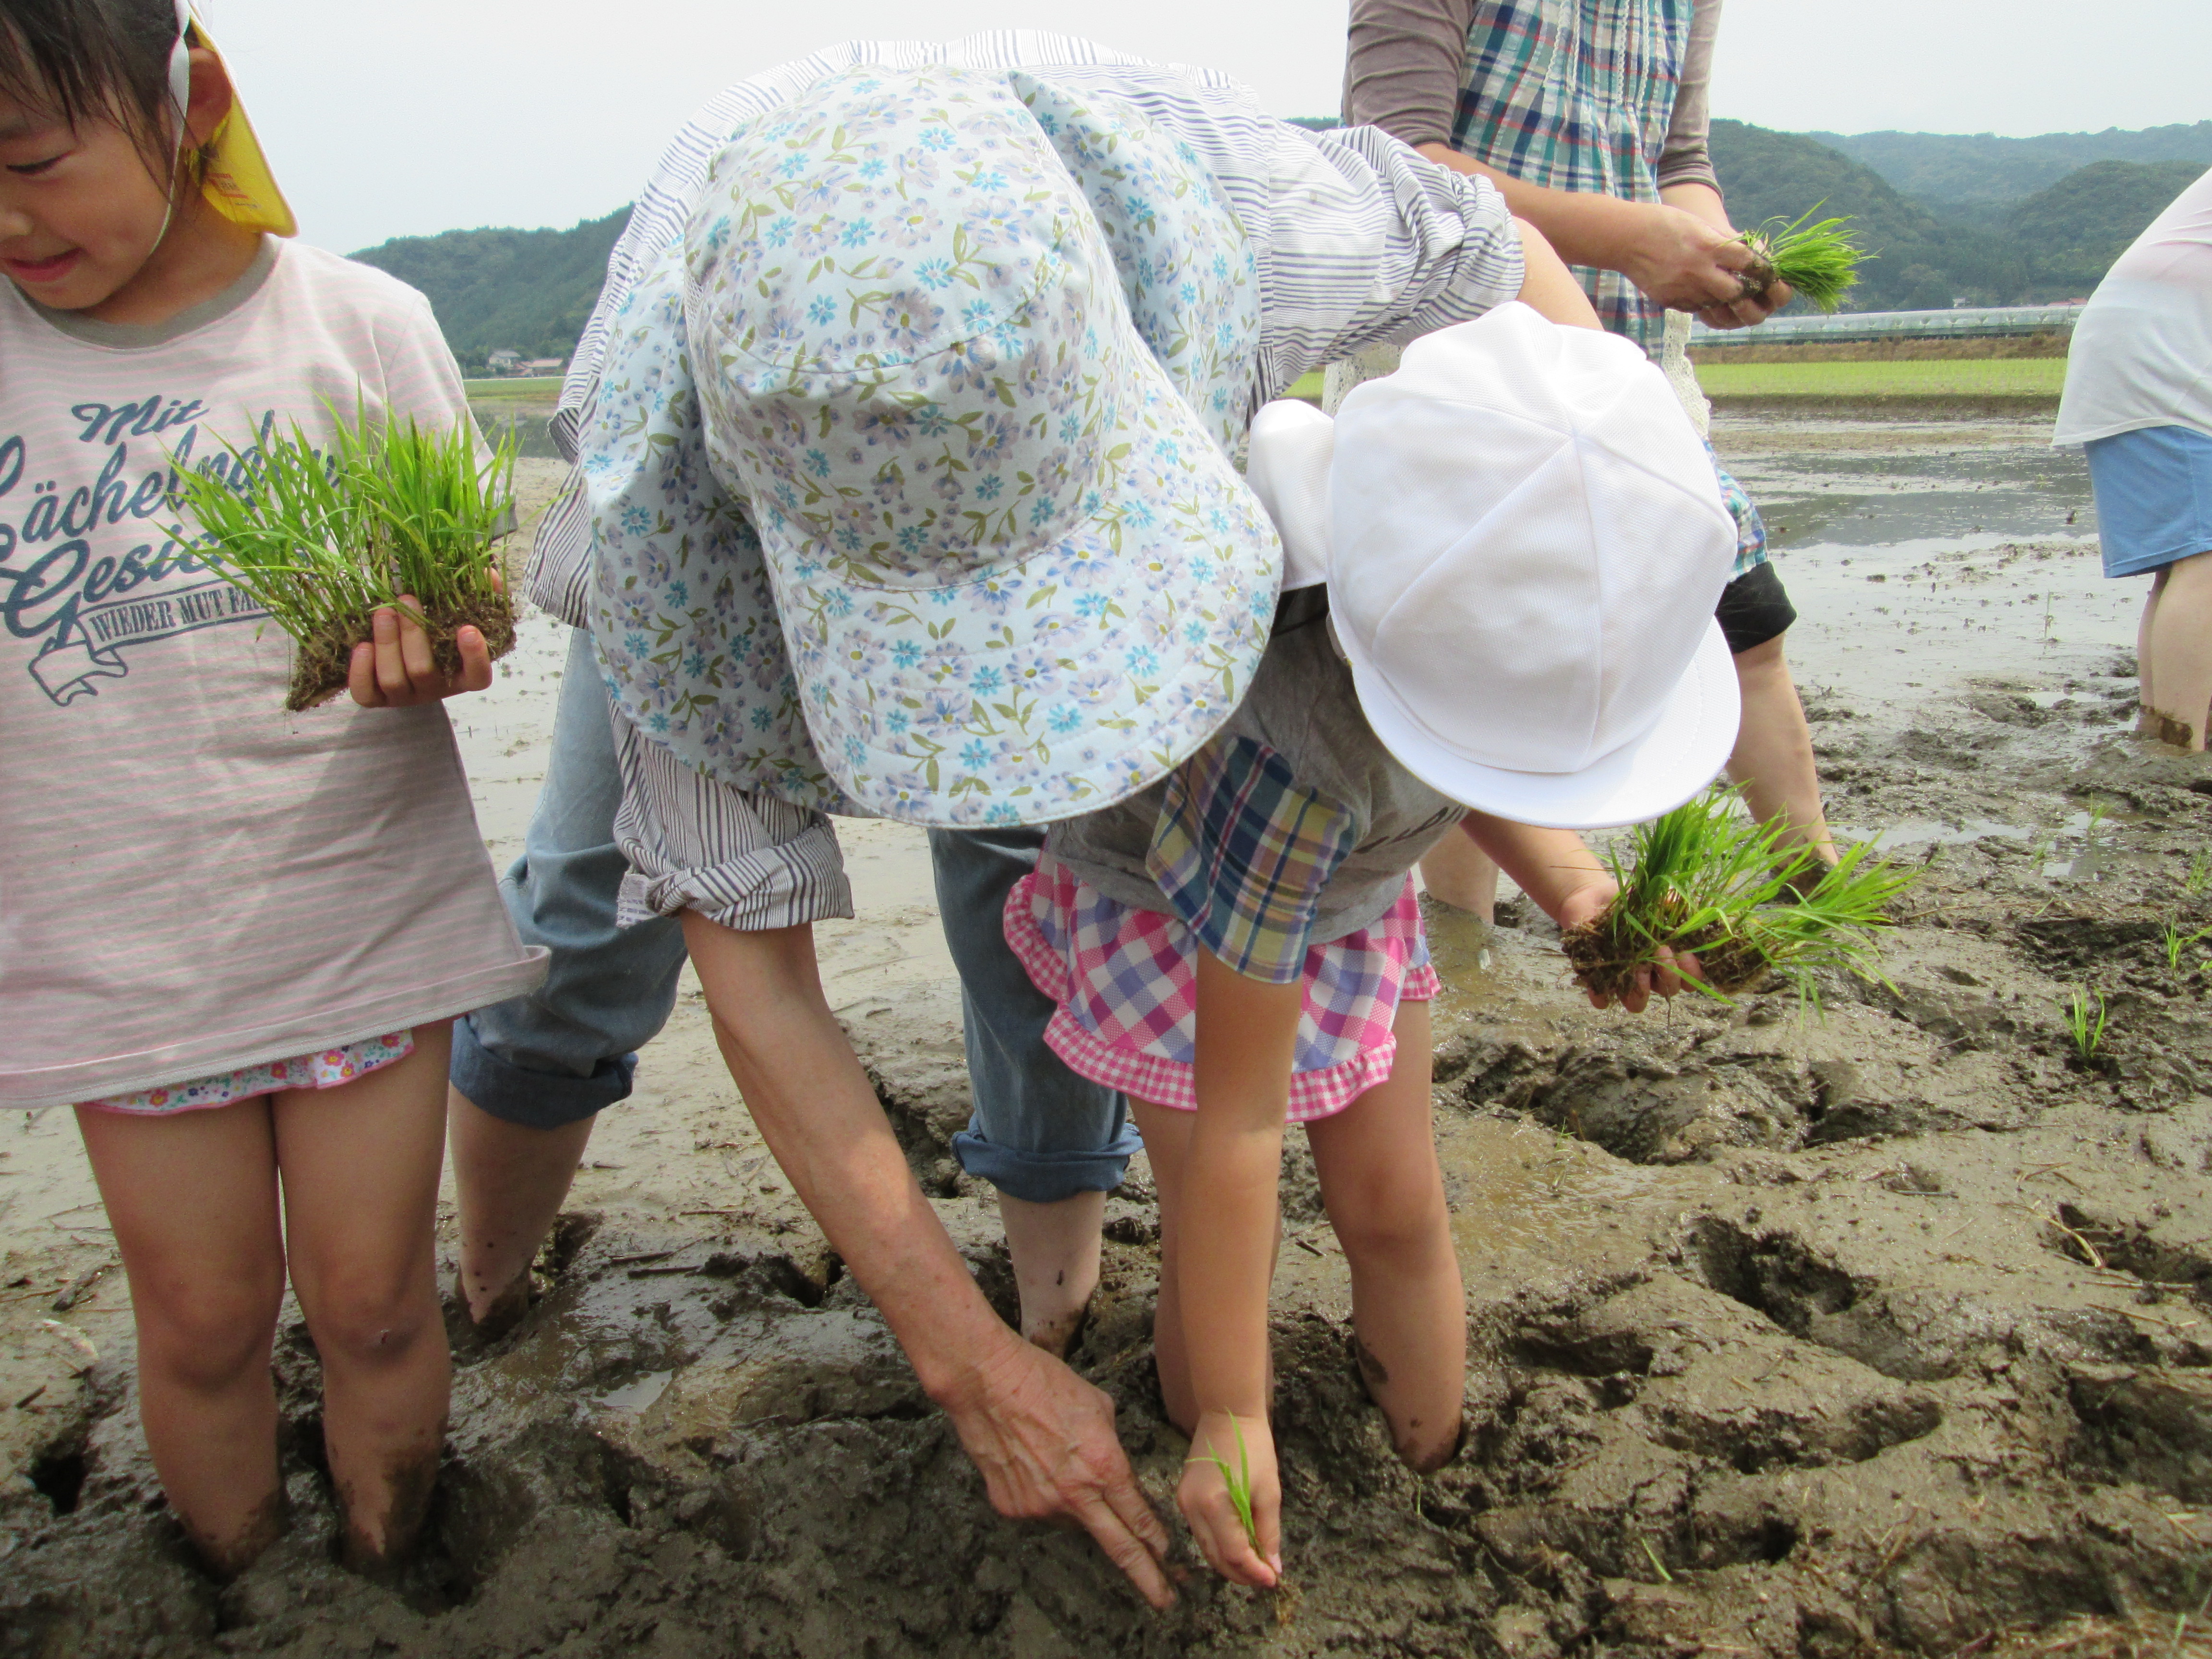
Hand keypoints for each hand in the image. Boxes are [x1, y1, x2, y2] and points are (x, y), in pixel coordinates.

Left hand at [348, 577, 499, 707]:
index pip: (477, 676)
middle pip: (423, 671)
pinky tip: (363, 645)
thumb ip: (478, 596)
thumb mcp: (459, 614)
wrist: (405, 657)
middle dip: (413, 634)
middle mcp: (435, 689)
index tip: (468, 629)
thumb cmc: (438, 632)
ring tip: (383, 612)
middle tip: (407, 600)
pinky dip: (362, 671)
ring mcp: (405, 697)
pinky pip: (366, 693)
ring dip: (387, 643)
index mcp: (462, 675)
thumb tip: (486, 574)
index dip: (474, 657)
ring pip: (393, 680)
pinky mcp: (377, 699)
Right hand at [938, 1334, 1175, 1608]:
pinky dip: (1040, 1491)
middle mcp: (1075, 1494)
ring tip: (1056, 1460)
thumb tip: (1112, 1465)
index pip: (1138, 1516)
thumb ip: (1110, 1445)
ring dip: (1073, 1502)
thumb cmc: (1044, 1382)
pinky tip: (1029, 1460)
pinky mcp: (1011, 1506)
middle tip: (1164, 1600)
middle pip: (1118, 1545)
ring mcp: (1040, 1505)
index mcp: (1104, 1466)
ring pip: (1070, 1517)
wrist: (987, 1381)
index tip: (1169, 1557)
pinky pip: (1037, 1507)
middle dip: (1146, 1576)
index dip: (1156, 1540)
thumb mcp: (1097, 1406)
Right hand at [1179, 1409, 1280, 1587]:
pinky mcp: (1183, 1497)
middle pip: (1215, 1556)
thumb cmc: (1253, 1448)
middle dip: (1240, 1573)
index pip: (1234, 1553)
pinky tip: (1238, 1544)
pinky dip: (1219, 1543)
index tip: (1273, 1580)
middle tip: (1265, 1578)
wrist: (1228, 1413)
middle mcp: (1193, 1508)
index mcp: (1214, 1505)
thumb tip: (1273, 1567)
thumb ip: (1269, 1532)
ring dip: (1229, 1561)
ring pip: (1206, 1547)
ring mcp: (1184, 1502)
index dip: (1254, 1572)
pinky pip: (1201, 1531)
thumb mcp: (1268, 1491)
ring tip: (1254, 1566)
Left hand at [1556, 880, 1702, 1013]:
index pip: (1688, 978)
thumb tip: (1693, 917)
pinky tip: (1603, 979)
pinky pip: (1602, 999)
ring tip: (1636, 968)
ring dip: (1641, 990)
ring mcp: (1624, 979)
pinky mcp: (1598, 980)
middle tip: (1662, 951)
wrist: (1592, 895)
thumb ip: (1676, 906)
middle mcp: (1649, 973)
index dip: (1692, 974)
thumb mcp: (1656, 898)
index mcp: (1668, 958)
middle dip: (1669, 975)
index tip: (1688, 956)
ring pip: (1638, 1004)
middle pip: (1667, 991)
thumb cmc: (1630, 900)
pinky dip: (1603, 994)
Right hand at [1619, 204, 1791, 329]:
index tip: (1769, 273)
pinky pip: (1695, 307)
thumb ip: (1720, 243)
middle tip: (1754, 293)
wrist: (1625, 237)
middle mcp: (1698, 270)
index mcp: (1708, 246)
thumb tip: (1746, 256)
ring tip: (1729, 297)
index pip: (1748, 261)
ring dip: (1726, 302)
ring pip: (1716, 304)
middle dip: (1747, 294)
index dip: (1762, 269)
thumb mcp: (1698, 225)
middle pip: (1736, 292)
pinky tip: (1702, 295)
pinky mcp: (1670, 300)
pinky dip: (1703, 303)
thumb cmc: (1663, 223)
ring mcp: (1683, 288)